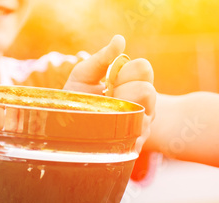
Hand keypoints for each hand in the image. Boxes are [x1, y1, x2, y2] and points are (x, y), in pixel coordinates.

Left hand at [65, 35, 156, 152]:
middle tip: (108, 99)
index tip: (109, 80)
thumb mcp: (85, 75)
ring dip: (120, 114)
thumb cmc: (80, 97)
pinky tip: (108, 133)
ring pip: (143, 117)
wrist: (69, 128)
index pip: (144, 68)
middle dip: (124, 92)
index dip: (125, 71)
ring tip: (105, 117)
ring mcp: (142, 126)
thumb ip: (102, 58)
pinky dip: (120, 135)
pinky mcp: (134, 146)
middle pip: (149, 91)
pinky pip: (135, 140)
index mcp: (134, 82)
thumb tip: (120, 39)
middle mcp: (143, 104)